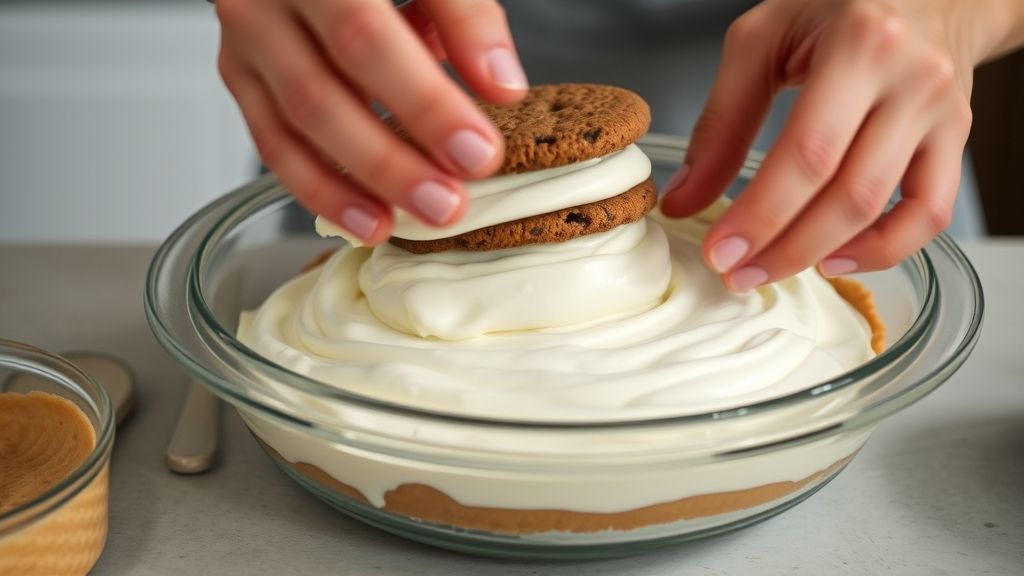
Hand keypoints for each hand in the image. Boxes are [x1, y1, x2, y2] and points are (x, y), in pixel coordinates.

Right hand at [215, 0, 527, 243]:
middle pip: (322, 94)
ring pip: (293, 126)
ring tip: (412, 219)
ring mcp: (248, 38)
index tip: (476, 151)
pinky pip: (273, 141)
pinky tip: (368, 216)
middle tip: (448, 203)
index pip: (365, 38)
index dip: (424, 102)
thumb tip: (501, 86)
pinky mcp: (240, 72)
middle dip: (391, 160)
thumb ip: (465, 15)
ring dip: (354, 186)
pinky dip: (320, 186)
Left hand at [661, 0, 1021, 291]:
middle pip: (847, 193)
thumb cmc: (837, 7)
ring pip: (884, 209)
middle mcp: (911, 80)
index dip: (760, 214)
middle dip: (784, 247)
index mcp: (859, 45)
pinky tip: (834, 259)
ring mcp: (941, 113)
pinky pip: (931, 214)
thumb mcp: (762, 40)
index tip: (719, 249)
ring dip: (819, 254)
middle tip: (736, 273)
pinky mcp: (955, 139)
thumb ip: (721, 119)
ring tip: (770, 269)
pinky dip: (884, 249)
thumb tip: (685, 197)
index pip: (807, 153)